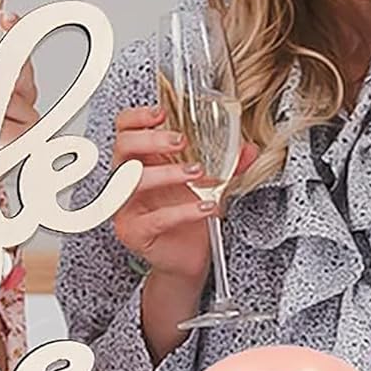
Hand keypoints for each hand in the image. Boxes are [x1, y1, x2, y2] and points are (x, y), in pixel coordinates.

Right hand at [110, 105, 256, 286]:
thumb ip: (227, 164)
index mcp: (140, 162)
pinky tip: (206, 206)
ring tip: (198, 172)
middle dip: (151, 139)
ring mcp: (127, 207)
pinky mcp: (135, 232)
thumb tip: (248, 148)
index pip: (124, 130)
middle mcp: (127, 181)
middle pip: (122, 148)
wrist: (187, 258)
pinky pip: (155, 218)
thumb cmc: (188, 218)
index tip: (161, 113)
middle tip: (180, 141)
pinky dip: (184, 211)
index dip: (137, 117)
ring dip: (168, 173)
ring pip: (133, 181)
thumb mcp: (210, 184)